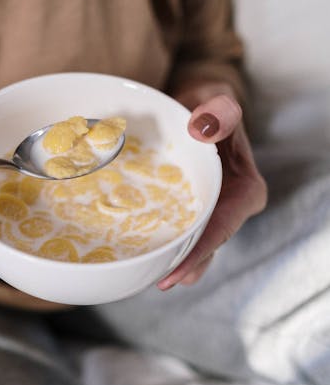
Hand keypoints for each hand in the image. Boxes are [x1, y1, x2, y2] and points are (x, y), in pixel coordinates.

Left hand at [158, 93, 266, 289]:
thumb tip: (203, 128)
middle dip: (185, 265)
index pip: (223, 229)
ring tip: (149, 276)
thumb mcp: (219, 103)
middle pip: (207, 244)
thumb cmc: (212, 106)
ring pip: (193, 244)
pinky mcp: (190, 210)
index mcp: (245, 190)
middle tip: (159, 281)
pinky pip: (177, 230)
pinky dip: (161, 239)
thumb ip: (218, 113)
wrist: (199, 108)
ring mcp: (210, 212)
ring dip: (173, 260)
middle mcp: (230, 208)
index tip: (178, 272)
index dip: (201, 252)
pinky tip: (139, 250)